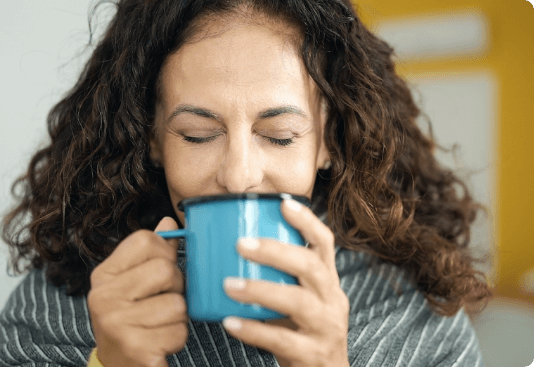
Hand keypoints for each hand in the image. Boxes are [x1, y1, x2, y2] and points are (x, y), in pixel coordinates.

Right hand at [87, 217, 188, 366]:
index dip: (165, 254)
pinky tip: (159, 342)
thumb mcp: (135, 282)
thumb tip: (169, 220)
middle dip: (176, 288)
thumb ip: (152, 253)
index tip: (161, 273)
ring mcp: (117, 323)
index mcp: (104, 274)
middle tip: (163, 301)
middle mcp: (104, 296)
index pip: (146, 240)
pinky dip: (176, 338)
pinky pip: (179, 332)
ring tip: (160, 324)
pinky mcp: (135, 348)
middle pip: (166, 270)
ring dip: (178, 317)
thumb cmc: (132, 318)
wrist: (117, 366)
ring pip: (178, 304)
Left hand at [222, 199, 349, 366]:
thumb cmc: (303, 331)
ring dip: (261, 290)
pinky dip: (254, 330)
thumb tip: (233, 250)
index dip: (307, 222)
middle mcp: (332, 300)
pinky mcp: (312, 354)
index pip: (324, 244)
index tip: (284, 204)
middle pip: (311, 267)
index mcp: (327, 282)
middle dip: (277, 252)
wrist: (325, 375)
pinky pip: (282, 340)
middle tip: (242, 244)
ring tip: (230, 284)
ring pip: (298, 302)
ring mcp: (325, 328)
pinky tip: (229, 322)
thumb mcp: (300, 300)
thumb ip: (278, 277)